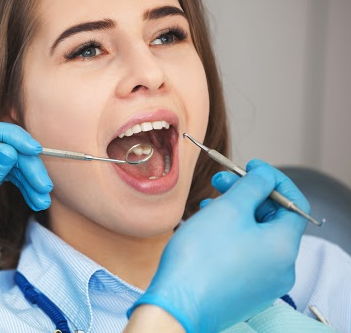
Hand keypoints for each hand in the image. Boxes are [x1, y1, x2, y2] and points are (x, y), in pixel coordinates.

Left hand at [0, 121, 52, 304]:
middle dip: (24, 164)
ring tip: (42, 200)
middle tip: (44, 186)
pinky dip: (21, 185)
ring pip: (5, 159)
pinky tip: (35, 200)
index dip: (12, 138)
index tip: (36, 151)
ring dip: (27, 177)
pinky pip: (3, 173)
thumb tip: (10, 148)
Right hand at [129, 160, 309, 331]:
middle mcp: (281, 268)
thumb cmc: (200, 257)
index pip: (293, 203)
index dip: (272, 180)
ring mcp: (264, 282)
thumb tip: (266, 177)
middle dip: (247, 195)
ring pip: (255, 236)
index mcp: (284, 246)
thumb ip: (253, 185)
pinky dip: (230, 235)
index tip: (251, 167)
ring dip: (235, 213)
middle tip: (221, 180)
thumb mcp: (229, 208)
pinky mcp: (245, 291)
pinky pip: (245, 254)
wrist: (177, 304)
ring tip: (206, 205)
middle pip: (272, 219)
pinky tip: (206, 228)